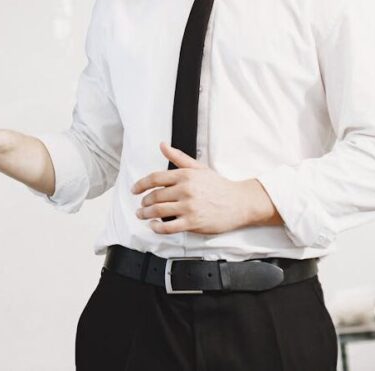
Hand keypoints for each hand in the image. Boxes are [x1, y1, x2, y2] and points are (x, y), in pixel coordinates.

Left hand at [131, 142, 279, 234]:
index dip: (141, 184)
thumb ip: (178, 157)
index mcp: (185, 175)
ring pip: (159, 211)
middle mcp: (185, 190)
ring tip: (142, 215)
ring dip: (146, 215)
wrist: (240, 202)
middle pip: (155, 196)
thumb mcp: (199, 168)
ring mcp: (189, 207)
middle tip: (141, 206)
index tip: (134, 190)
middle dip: (144, 202)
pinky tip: (153, 226)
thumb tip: (162, 145)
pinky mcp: (193, 222)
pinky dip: (157, 228)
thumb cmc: (219, 186)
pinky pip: (169, 227)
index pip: (155, 178)